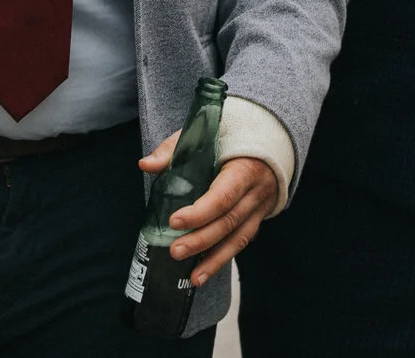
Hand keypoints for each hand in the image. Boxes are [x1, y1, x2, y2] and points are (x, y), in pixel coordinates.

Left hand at [138, 132, 281, 287]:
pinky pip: (241, 242)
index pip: (223, 195)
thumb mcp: (203, 135)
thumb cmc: (229, 137)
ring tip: (193, 278)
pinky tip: (204, 272)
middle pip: (229, 221)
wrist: (269, 142)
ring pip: (239, 238)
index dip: (200, 212)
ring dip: (215, 260)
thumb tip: (145, 164)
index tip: (175, 221)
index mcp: (244, 167)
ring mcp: (259, 207)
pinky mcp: (257, 218)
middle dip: (201, 240)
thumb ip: (174, 149)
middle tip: (175, 251)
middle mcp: (256, 191)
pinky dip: (222, 258)